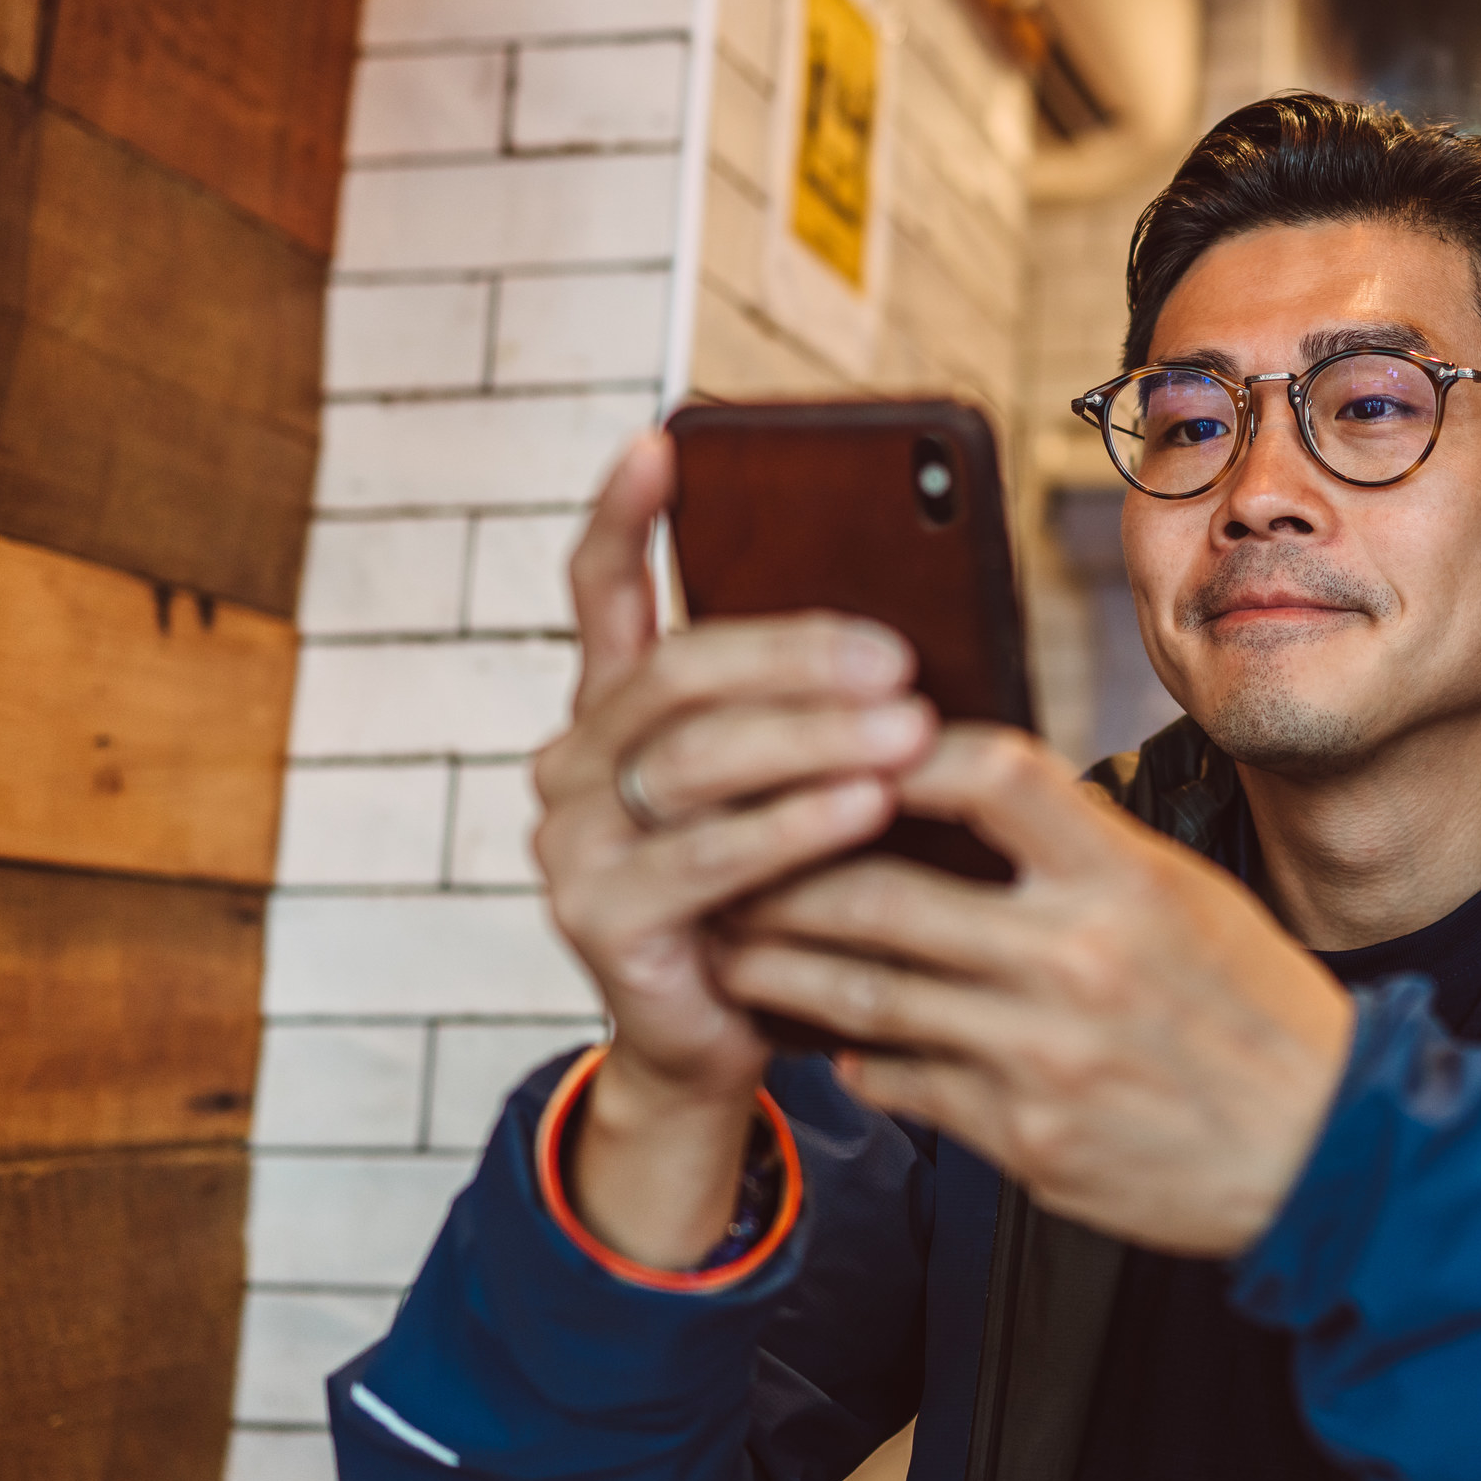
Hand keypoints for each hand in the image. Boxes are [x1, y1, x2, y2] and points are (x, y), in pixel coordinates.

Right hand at [529, 433, 934, 1264]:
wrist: (726, 1040)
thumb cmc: (780, 892)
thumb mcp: (793, 786)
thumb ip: (811, 712)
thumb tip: (907, 630)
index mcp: (612, 713)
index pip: (600, 593)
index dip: (626, 516)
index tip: (661, 440)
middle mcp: (572, 765)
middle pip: (677, 674)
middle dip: (792, 655)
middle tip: (896, 653)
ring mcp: (574, 844)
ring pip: (696, 760)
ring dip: (811, 738)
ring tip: (906, 726)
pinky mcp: (601, 922)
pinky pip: (705, 858)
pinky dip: (794, 827)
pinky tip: (868, 808)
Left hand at [717, 726, 1357, 1256]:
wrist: (1323, 1152)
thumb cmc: (1257, 1011)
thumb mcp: (1185, 899)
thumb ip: (1080, 848)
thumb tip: (967, 788)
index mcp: (1124, 880)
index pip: (987, 774)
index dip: (895, 752)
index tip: (837, 744)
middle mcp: (1076, 961)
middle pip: (879, 896)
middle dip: (780, 876)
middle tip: (719, 858)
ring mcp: (1042, 1059)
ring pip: (864, 999)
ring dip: (779, 969)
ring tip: (731, 946)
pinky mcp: (1025, 1143)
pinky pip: (904, 1085)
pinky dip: (854, 1058)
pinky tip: (826, 1041)